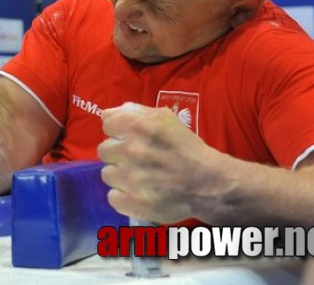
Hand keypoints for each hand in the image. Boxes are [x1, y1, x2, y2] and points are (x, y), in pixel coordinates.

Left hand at [97, 102, 221, 223]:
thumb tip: (108, 114)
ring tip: (139, 177)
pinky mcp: (134, 203)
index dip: (117, 130)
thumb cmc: (187, 148)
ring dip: (120, 175)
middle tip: (135, 159)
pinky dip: (123, 197)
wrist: (209, 183)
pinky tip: (138, 193)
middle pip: (103, 150)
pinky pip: (112, 197)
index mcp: (139, 127)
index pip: (107, 123)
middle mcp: (132, 150)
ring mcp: (131, 179)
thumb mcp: (165, 119)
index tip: (127, 137)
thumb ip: (135, 112)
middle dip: (118, 153)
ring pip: (107, 174)